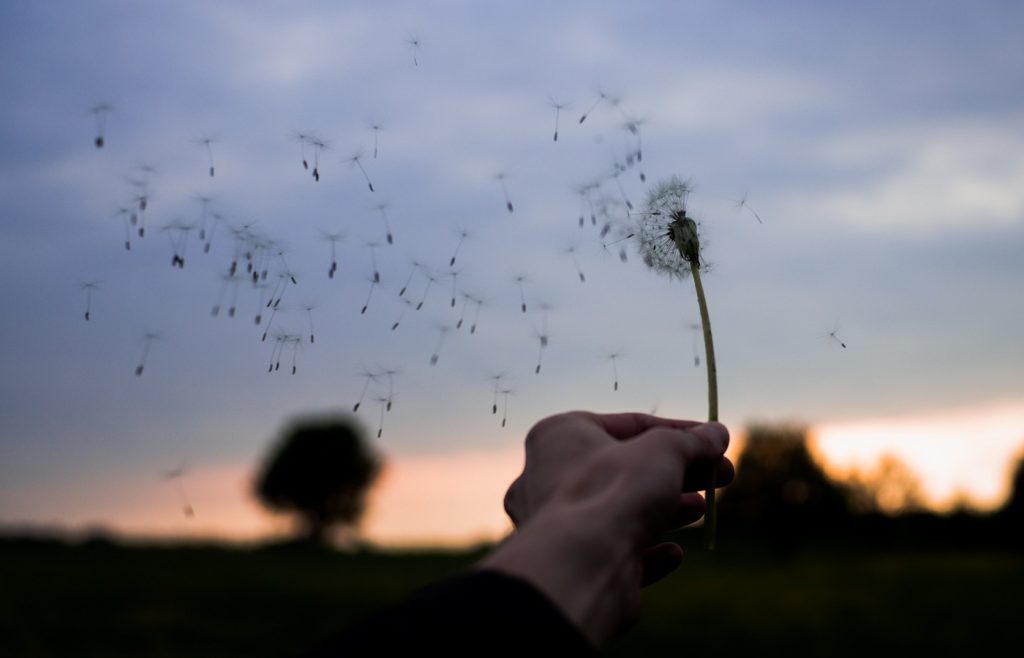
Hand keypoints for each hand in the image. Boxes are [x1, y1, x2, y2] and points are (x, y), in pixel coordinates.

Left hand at [481, 411, 733, 646]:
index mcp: (560, 435)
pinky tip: (673, 554)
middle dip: (679, 472)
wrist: (582, 566)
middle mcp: (550, 476)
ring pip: (622, 510)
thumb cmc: (614, 491)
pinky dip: (648, 551)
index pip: (629, 425)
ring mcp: (560, 524)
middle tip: (722, 476)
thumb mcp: (664, 451)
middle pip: (628, 469)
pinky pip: (616, 552)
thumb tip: (717, 433)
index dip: (680, 432)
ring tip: (701, 508)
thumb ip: (692, 441)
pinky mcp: (576, 564)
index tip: (716, 441)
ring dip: (666, 510)